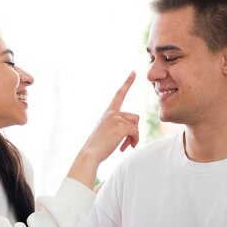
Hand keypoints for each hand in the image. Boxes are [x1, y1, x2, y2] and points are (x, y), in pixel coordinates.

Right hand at [67, 71, 139, 188]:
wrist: (90, 154)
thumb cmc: (98, 146)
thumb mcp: (106, 131)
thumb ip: (118, 125)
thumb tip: (134, 129)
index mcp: (108, 112)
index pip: (119, 94)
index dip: (127, 83)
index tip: (133, 72)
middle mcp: (112, 113)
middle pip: (134, 117)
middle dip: (133, 130)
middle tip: (126, 143)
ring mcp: (117, 119)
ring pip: (136, 125)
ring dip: (134, 137)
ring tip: (124, 145)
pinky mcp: (121, 127)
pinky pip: (136, 133)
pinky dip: (134, 141)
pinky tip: (125, 147)